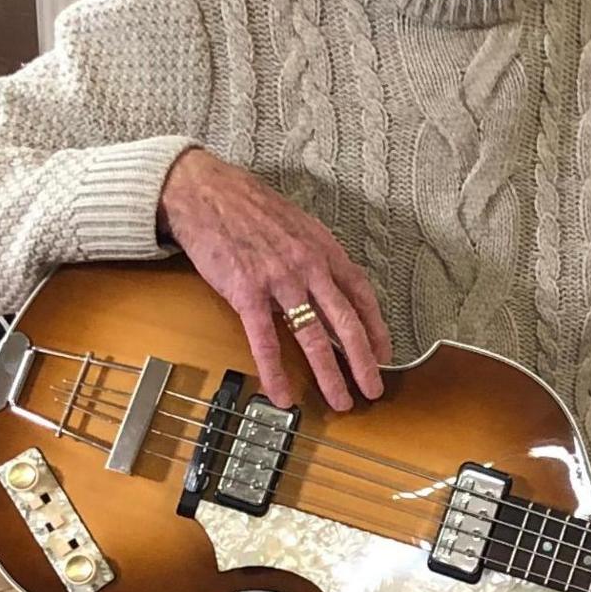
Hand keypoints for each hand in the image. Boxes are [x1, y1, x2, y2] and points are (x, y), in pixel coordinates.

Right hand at [158, 146, 393, 412]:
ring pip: (313, 336)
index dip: (376, 327)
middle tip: (373, 389)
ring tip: (340, 400)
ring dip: (329, 374)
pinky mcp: (246, 291)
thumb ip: (315, 256)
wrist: (206, 192)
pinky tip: (282, 394)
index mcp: (323, 249)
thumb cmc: (248, 207)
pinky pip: (265, 340)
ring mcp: (279, 279)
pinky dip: (275, 371)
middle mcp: (308, 265)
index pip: (361, 294)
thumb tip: (330, 285)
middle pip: (346, 322)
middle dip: (363, 361)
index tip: (384, 353)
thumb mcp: (296, 225)